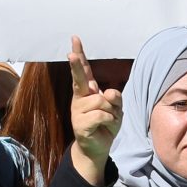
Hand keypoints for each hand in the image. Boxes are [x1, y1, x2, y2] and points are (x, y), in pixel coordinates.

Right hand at [65, 35, 121, 184]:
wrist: (98, 147)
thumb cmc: (106, 124)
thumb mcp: (116, 109)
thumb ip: (115, 98)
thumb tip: (106, 92)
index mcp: (88, 91)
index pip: (84, 70)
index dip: (80, 54)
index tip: (75, 39)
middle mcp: (80, 98)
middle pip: (80, 79)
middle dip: (76, 65)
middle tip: (70, 54)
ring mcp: (78, 110)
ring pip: (101, 102)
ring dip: (112, 112)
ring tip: (108, 121)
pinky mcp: (80, 123)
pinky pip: (102, 115)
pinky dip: (110, 121)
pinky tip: (105, 127)